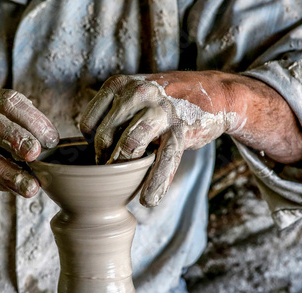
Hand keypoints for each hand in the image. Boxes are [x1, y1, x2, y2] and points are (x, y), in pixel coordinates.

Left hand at [80, 72, 238, 206]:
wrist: (213, 92)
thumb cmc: (164, 100)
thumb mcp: (134, 93)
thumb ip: (112, 111)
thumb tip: (88, 146)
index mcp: (119, 85)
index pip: (88, 123)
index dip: (91, 144)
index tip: (99, 153)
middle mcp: (137, 93)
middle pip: (106, 135)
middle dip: (104, 159)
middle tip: (109, 171)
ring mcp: (160, 110)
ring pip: (130, 144)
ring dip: (124, 168)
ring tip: (123, 182)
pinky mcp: (181, 129)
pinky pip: (164, 159)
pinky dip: (155, 183)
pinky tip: (148, 200)